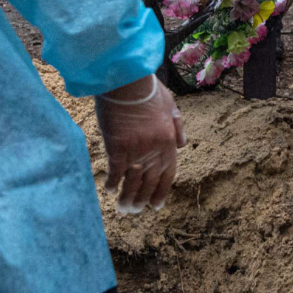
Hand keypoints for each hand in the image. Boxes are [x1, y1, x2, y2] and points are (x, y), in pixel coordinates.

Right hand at [93, 74, 184, 213]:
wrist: (128, 80)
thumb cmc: (148, 90)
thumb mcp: (171, 104)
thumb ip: (178, 126)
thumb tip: (183, 145)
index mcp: (169, 141)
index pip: (168, 174)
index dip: (161, 192)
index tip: (156, 205)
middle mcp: (155, 150)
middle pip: (150, 182)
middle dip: (143, 200)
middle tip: (136, 212)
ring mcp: (136, 150)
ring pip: (133, 182)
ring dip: (128, 198)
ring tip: (124, 210)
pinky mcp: (118, 147)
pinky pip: (116, 172)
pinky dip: (113, 183)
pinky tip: (110, 191)